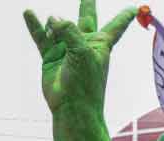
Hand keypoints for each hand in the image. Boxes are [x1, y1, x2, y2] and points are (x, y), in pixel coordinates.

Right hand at [24, 1, 136, 117]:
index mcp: (101, 44)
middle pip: (86, 18)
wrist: (71, 106)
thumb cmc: (85, 83)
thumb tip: (53, 19)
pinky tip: (28, 13)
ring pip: (58, 27)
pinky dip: (34, 25)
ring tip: (53, 32)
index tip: (135, 9)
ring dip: (54, 26)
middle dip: (87, 5)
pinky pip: (41, 36)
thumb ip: (69, 31)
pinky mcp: (50, 56)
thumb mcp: (82, 52)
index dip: (125, 17)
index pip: (116, 26)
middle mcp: (84, 44)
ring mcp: (66, 49)